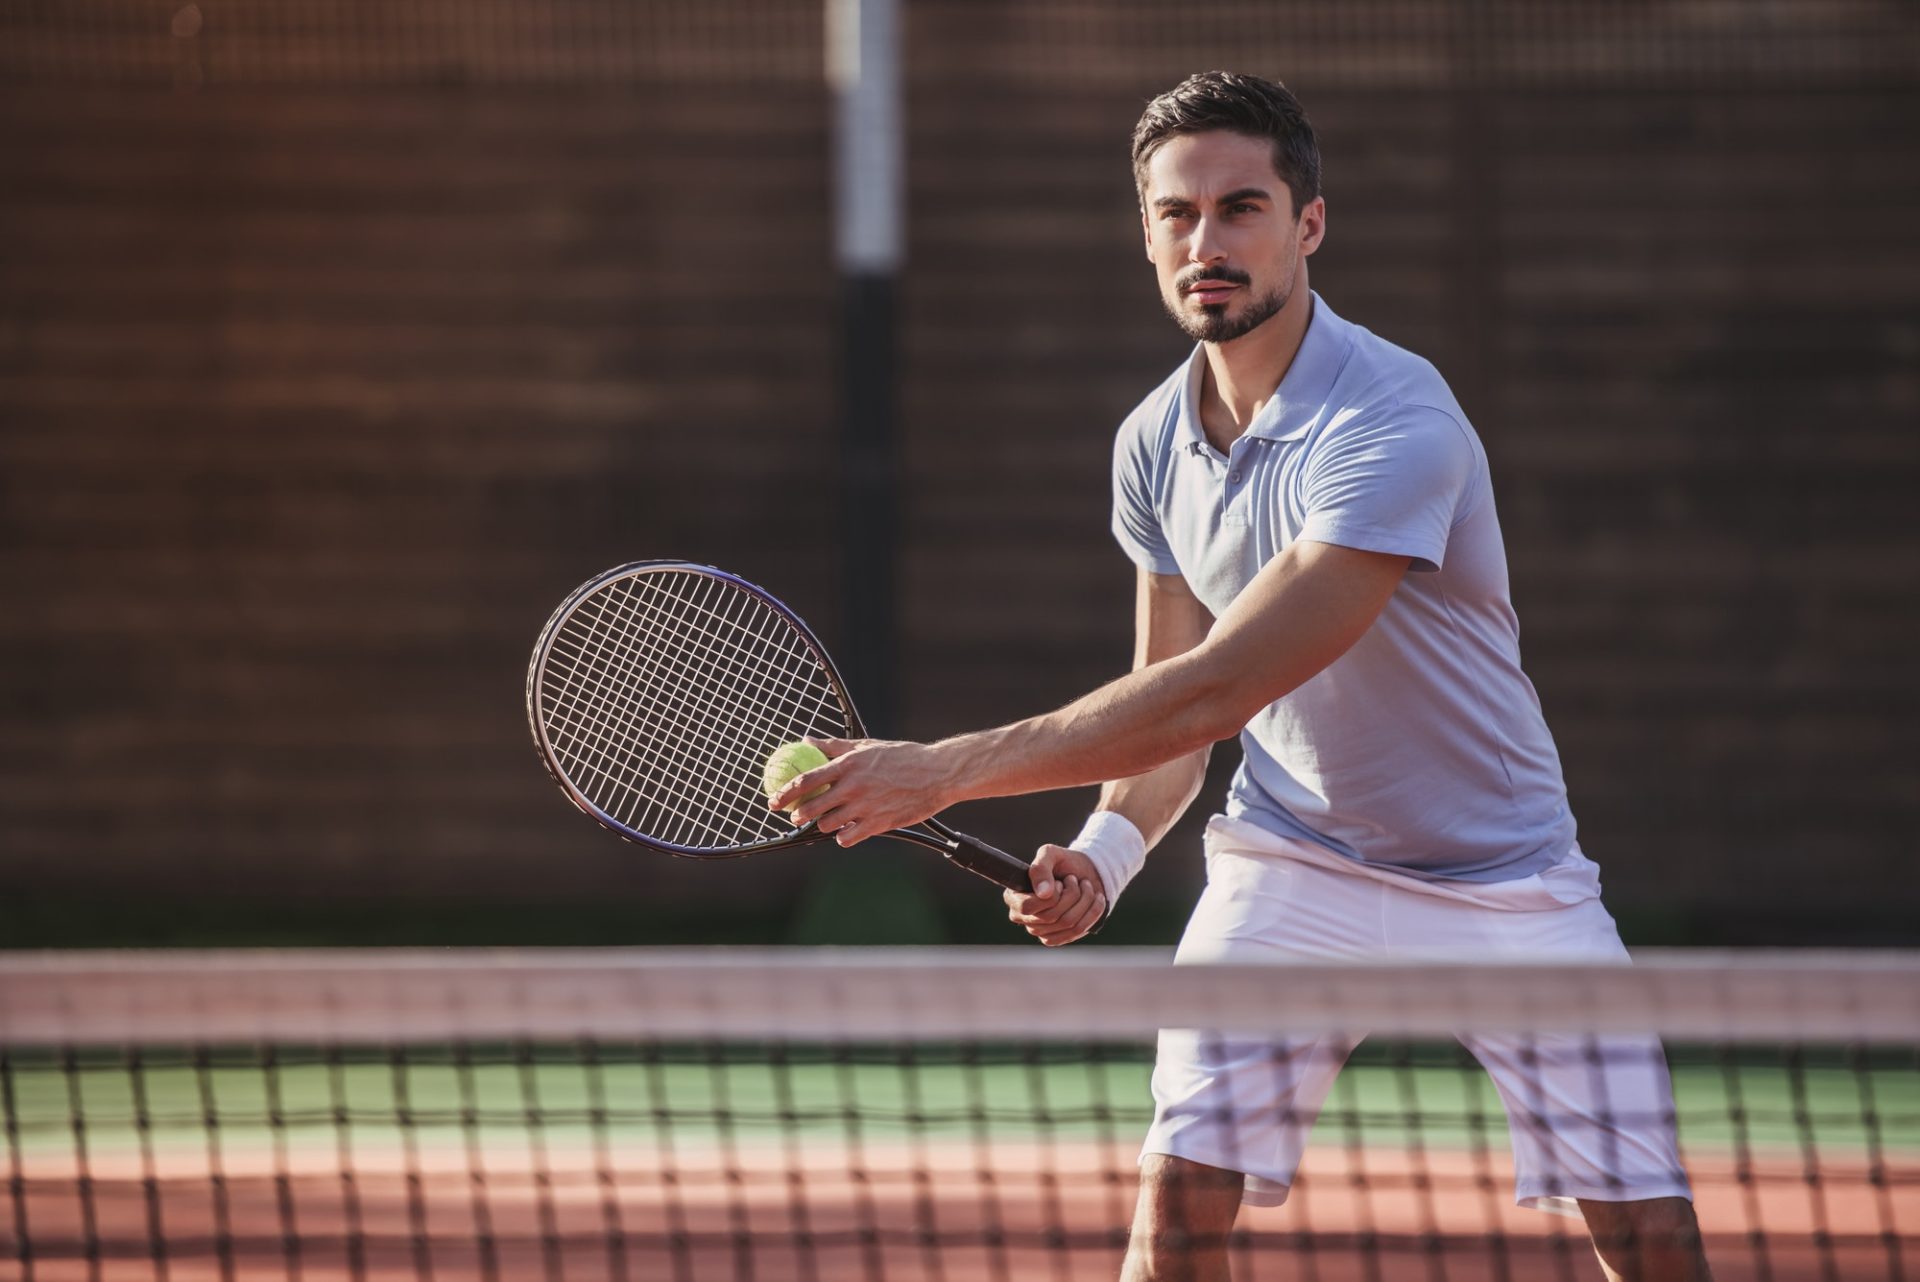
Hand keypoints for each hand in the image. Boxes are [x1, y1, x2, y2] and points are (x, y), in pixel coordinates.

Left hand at [770, 737, 954, 846]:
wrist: (937, 774)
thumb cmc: (903, 757)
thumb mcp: (867, 746)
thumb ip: (835, 746)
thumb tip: (807, 740)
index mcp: (848, 765)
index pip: (806, 780)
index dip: (785, 792)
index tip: (773, 800)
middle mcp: (854, 787)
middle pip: (813, 807)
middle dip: (798, 813)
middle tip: (795, 814)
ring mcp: (865, 807)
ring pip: (828, 825)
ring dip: (823, 824)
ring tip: (827, 820)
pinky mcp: (878, 824)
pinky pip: (848, 837)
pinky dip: (844, 836)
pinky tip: (847, 831)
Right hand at [1003, 845, 1105, 946]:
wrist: (1085, 871)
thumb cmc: (1063, 862)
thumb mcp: (1050, 855)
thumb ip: (1040, 869)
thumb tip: (1043, 894)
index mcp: (1014, 897)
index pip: (1027, 907)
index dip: (1050, 896)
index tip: (1059, 882)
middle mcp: (1023, 917)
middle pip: (1051, 917)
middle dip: (1071, 894)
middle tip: (1074, 880)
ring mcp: (1040, 931)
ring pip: (1067, 923)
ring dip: (1084, 900)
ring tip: (1085, 886)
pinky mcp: (1058, 938)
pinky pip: (1078, 931)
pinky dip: (1092, 912)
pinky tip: (1096, 899)